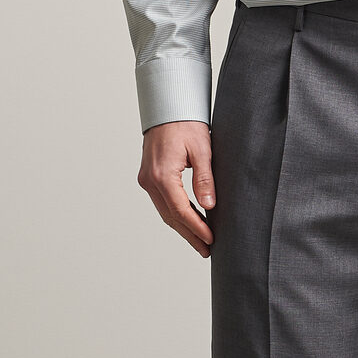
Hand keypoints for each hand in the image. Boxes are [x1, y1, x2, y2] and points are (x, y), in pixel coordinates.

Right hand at [138, 121, 215, 257]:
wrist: (168, 107)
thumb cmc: (186, 124)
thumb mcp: (202, 150)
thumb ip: (204, 179)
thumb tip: (209, 206)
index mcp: (162, 175)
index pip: (180, 210)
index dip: (196, 227)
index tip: (211, 239)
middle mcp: (149, 180)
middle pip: (170, 216)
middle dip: (190, 234)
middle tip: (206, 250)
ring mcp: (147, 179)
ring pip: (165, 211)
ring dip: (182, 227)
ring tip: (200, 241)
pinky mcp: (149, 177)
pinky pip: (163, 202)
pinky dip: (176, 214)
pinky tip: (189, 222)